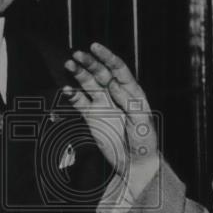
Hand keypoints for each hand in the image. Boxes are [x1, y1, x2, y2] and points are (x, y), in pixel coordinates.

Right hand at [63, 43, 158, 177]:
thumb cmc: (145, 142)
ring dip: (79, 74)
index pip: (119, 69)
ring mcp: (103, 105)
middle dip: (90, 63)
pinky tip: (66, 89)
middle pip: (101, 73)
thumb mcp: (142, 121)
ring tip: (69, 65)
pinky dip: (73, 95)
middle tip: (77, 55)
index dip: (107, 57)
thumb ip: (128, 102)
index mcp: (132, 92)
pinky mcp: (93, 116)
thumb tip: (113, 86)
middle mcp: (116, 95)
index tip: (96, 48)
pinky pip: (80, 102)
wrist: (136, 164)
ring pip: (89, 84)